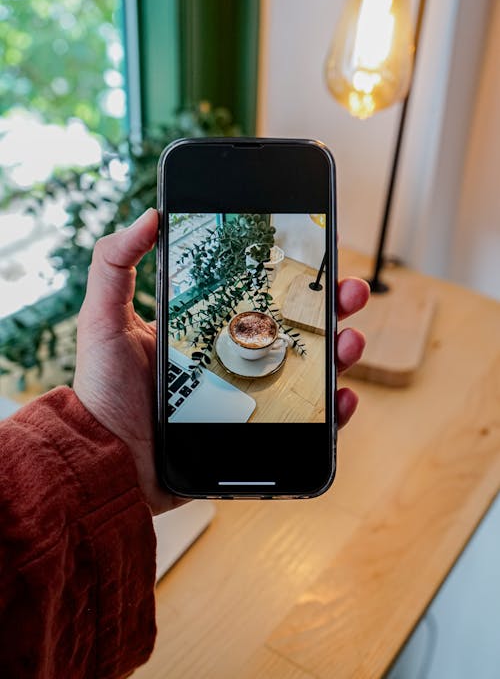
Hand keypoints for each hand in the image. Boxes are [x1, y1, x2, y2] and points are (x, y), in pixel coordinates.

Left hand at [73, 209, 368, 514]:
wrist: (109, 463)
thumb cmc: (102, 394)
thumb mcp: (102, 319)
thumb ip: (114, 263)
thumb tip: (149, 215)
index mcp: (206, 328)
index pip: (260, 294)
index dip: (293, 276)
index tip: (317, 257)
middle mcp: (234, 359)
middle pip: (296, 327)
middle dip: (331, 307)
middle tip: (349, 293)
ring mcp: (249, 396)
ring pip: (309, 370)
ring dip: (341, 353)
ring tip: (349, 342)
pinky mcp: (256, 434)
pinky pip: (305, 422)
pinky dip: (333, 413)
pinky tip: (342, 399)